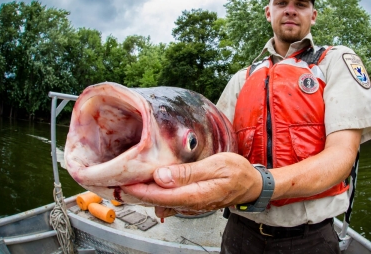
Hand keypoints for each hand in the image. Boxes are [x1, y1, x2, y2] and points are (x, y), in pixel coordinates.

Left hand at [121, 152, 262, 217]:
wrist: (251, 185)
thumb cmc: (237, 173)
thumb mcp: (216, 166)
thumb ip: (188, 173)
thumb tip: (161, 176)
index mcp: (196, 195)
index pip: (161, 195)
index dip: (140, 190)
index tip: (124, 182)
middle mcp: (190, 203)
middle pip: (157, 200)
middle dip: (137, 191)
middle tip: (119, 179)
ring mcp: (190, 204)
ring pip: (161, 201)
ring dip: (145, 192)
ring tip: (130, 178)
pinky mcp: (190, 201)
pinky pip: (169, 200)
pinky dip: (156, 192)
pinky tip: (149, 183)